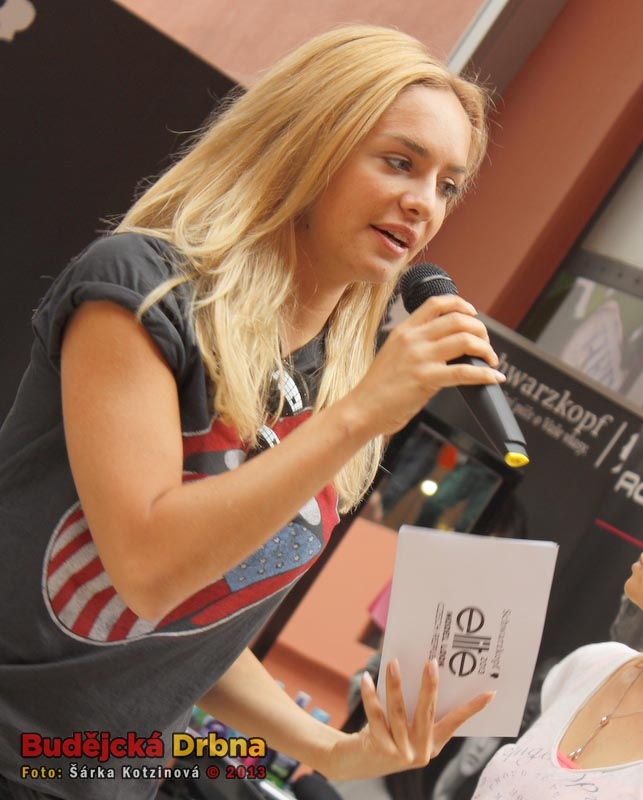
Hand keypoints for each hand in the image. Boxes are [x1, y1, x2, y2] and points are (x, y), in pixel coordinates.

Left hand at [323, 658, 493, 781]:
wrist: (357, 762)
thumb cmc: (386, 734)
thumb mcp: (406, 726)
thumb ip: (415, 708)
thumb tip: (426, 672)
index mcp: (432, 744)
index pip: (456, 722)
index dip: (472, 708)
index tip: (490, 692)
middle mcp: (420, 751)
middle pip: (427, 712)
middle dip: (430, 686)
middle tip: (431, 662)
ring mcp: (400, 752)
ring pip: (398, 712)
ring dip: (395, 685)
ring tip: (393, 663)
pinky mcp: (380, 748)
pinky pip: (376, 716)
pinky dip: (371, 696)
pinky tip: (367, 678)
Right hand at [347, 294, 505, 438]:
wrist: (362, 409)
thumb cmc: (378, 388)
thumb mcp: (395, 355)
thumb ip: (418, 346)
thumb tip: (450, 350)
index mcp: (404, 330)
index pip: (437, 303)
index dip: (460, 304)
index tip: (473, 313)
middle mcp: (413, 339)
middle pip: (458, 319)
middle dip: (480, 329)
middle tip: (486, 344)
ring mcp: (419, 358)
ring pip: (465, 340)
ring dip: (486, 349)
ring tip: (491, 361)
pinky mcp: (425, 379)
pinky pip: (464, 372)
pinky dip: (485, 374)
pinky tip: (493, 378)